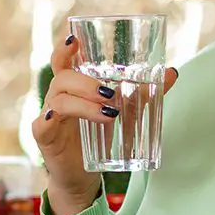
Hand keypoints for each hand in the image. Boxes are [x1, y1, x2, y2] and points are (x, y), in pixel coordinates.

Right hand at [32, 35, 176, 214]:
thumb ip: (142, 93)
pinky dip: (51, 119)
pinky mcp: (44, 136)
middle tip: (110, 92)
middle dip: (86, 82)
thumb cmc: (97, 138)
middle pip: (63, 77)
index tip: (75, 39)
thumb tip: (171, 73)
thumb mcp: (122, 112)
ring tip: (109, 113)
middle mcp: (57, 96)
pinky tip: (59, 119)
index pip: (64, 61)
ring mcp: (49, 115)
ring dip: (83, 104)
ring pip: (59, 99)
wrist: (82, 175)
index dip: (65, 49)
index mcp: (72, 86)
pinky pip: (43, 123)